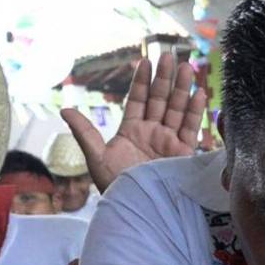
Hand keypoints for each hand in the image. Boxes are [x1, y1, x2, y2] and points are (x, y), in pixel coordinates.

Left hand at [61, 53, 206, 191]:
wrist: (139, 208)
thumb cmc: (116, 186)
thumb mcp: (96, 157)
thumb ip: (85, 132)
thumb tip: (65, 110)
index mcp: (132, 132)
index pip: (138, 101)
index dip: (142, 82)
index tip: (145, 62)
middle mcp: (153, 134)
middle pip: (161, 100)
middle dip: (166, 79)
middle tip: (171, 56)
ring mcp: (170, 143)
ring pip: (177, 110)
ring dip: (182, 89)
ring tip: (187, 67)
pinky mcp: (184, 154)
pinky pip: (191, 129)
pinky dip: (195, 112)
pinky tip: (199, 94)